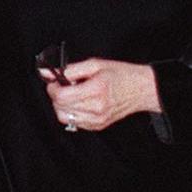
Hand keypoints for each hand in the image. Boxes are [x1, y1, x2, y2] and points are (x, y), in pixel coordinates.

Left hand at [43, 58, 159, 132]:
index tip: (55, 82)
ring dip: (63, 105)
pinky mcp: (97, 126)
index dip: (53, 88)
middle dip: (57, 96)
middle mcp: (96, 108)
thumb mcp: (96, 65)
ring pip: (64, 117)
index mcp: (96, 90)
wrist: (141, 89)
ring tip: (73, 95)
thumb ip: (70, 69)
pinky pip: (74, 123)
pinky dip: (72, 113)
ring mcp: (97, 119)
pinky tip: (80, 103)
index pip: (62, 96)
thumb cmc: (122, 75)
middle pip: (61, 107)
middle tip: (64, 86)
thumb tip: (49, 73)